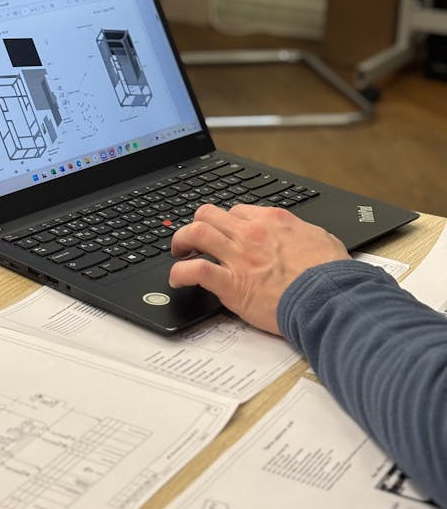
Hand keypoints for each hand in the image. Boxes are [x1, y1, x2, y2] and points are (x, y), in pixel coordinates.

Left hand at [169, 204, 349, 334]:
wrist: (331, 297)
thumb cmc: (331, 274)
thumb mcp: (321, 239)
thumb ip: (303, 234)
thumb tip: (302, 237)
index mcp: (273, 220)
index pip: (236, 211)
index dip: (226, 222)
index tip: (223, 233)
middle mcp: (252, 233)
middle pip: (209, 214)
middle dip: (197, 223)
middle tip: (193, 238)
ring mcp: (239, 256)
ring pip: (196, 232)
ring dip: (181, 240)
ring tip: (178, 252)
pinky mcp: (231, 284)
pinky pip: (195, 271)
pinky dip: (179, 274)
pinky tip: (177, 279)